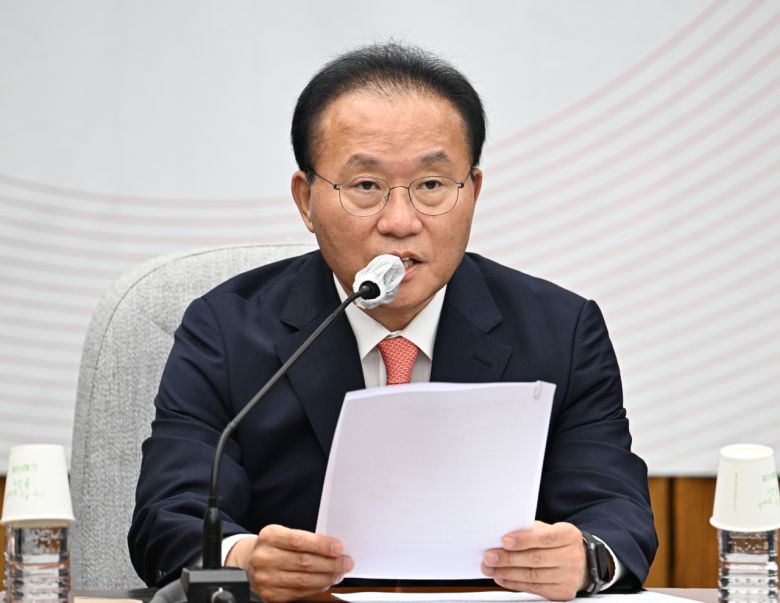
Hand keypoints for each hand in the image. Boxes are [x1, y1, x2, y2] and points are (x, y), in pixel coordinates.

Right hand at [225, 524, 353, 602]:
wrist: (249, 562)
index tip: (339, 547)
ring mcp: (265, 579)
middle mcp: (264, 558)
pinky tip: (324, 582)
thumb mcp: (283, 534)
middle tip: (346, 562)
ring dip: (326, 577)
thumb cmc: (273, 546)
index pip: (299, 541)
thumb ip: (305, 539)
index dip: (322, 545)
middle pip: (304, 562)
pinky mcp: (269, 595)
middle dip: (330, 563)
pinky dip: (316, 588)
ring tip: (338, 573)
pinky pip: (299, 593)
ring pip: (303, 580)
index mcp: (269, 536)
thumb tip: (333, 548)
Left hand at [481, 521, 587, 600]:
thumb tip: (503, 535)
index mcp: (569, 535)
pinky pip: (534, 589)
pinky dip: (515, 583)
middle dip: (509, 558)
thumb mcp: (550, 529)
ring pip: (533, 576)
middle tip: (490, 557)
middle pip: (536, 559)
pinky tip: (502, 578)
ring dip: (507, 573)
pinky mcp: (563, 592)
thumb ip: (531, 531)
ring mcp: (569, 577)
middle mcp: (572, 557)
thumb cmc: (558, 543)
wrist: (582, 562)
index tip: (504, 541)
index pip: (545, 538)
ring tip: (490, 568)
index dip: (524, 540)